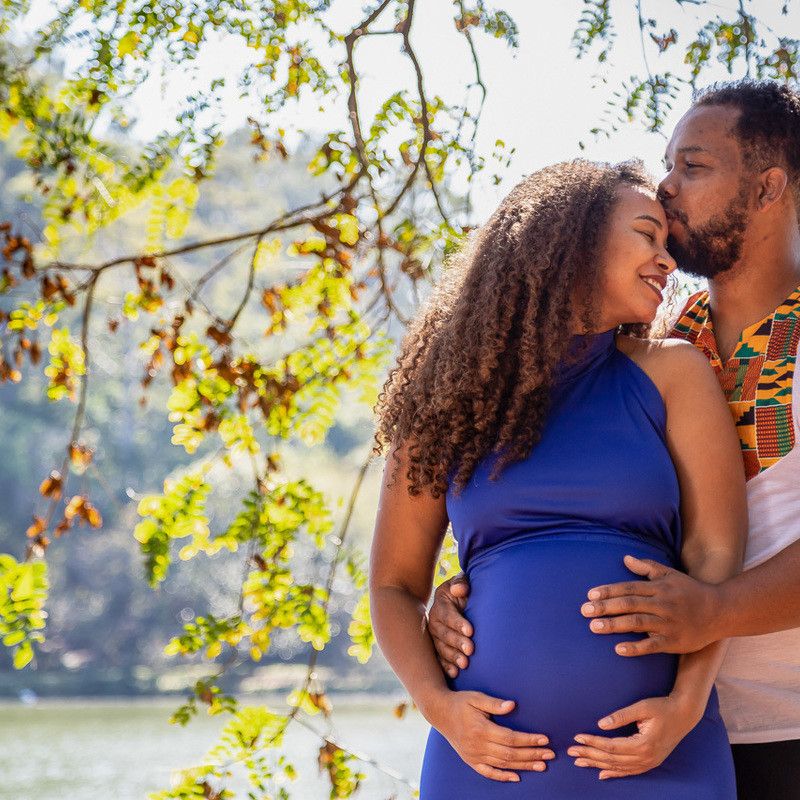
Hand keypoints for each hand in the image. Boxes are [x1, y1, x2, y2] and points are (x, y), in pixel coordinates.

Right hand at [427, 572, 473, 676]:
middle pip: (444, 634)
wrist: (460, 603)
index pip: (448, 615)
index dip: (458, 623)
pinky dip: (446, 667)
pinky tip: (455, 673)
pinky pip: (439, 659)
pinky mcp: (438, 649)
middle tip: (471, 650)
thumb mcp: (461, 582)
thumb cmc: (463, 592)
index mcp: (440, 605)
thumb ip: (461, 583)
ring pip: (441, 648)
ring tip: (465, 664)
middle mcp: (434, 622)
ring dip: (453, 657)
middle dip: (458, 642)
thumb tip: (459, 590)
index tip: (471, 631)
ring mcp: (435, 637)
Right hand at [430, 690, 554, 781]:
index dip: (529, 740)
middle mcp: (478, 745)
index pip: (511, 738)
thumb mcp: (476, 697)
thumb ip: (494, 703)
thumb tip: (512, 705)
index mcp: (481, 729)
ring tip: (541, 765)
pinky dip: (503, 777)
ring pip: (503, 764)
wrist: (439, 712)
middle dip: (532, 754)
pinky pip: (489, 772)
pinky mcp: (471, 760)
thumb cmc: (460, 702)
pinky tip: (517, 777)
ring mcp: (474, 755)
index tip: (545, 739)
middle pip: (510, 754)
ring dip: (524, 766)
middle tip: (550, 754)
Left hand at [568, 694, 702, 779]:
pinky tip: (602, 774)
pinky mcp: (651, 762)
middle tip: (571, 751)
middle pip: (611, 759)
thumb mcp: (642, 707)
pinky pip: (629, 772)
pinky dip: (615, 773)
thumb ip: (621, 716)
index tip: (577, 737)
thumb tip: (600, 724)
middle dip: (589, 755)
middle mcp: (646, 758)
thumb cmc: (662, 707)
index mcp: (643, 744)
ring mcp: (649, 763)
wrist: (684, 715)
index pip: (611, 746)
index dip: (592, 742)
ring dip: (598, 765)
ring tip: (580, 762)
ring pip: (618, 767)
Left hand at [580, 555, 722, 655]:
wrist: (720, 611)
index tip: (590, 594)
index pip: (628, 588)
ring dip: (614, 625)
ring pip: (637, 623)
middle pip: (629, 604)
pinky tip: (618, 649)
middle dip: (606, 607)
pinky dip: (635, 648)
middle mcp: (662, 604)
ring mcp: (668, 623)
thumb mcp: (669, 574)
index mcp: (659, 588)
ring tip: (593, 627)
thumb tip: (625, 558)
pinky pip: (652, 645)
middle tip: (584, 610)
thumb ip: (646, 567)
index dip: (609, 591)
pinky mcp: (674, 642)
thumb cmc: (690, 591)